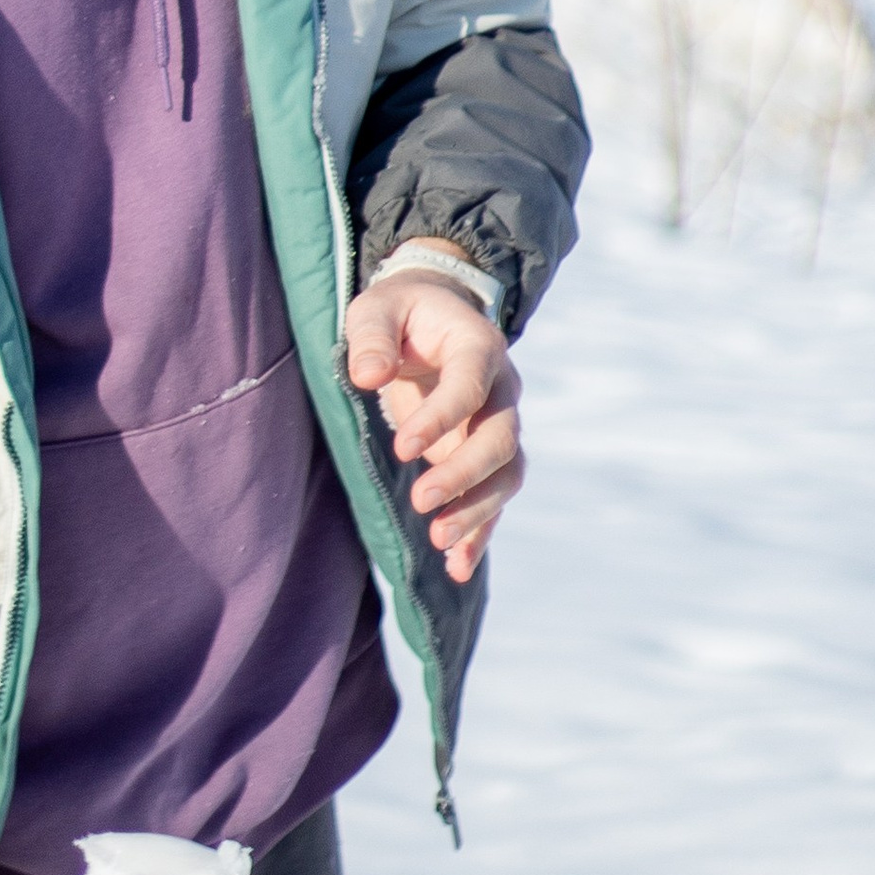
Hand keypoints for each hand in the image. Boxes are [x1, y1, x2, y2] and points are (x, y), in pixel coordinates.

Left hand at [344, 260, 523, 585]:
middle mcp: (501, 389)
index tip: (404, 448)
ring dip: (477, 510)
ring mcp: (498, 424)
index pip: (470, 386)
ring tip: (438, 540)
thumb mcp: (377, 307)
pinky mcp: (486, 455)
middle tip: (421, 501)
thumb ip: (371, 336)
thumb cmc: (400, 311)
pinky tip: (457, 567)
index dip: (442, 418)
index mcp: (478, 346)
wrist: (435, 315)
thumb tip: (368, 376)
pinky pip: (495, 498)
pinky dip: (480, 532)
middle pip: (499, 438)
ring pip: (506, 474)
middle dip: (464, 475)